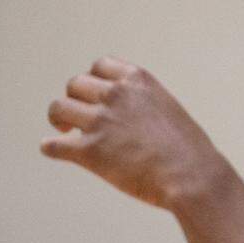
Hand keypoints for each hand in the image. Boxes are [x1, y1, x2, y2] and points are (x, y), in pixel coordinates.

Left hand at [40, 55, 228, 210]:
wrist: (193, 176)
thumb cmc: (188, 149)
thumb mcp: (167, 109)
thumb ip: (142, 104)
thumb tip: (124, 118)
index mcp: (137, 80)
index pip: (99, 66)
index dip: (93, 80)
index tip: (95, 95)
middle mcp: (115, 94)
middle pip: (74, 84)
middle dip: (74, 99)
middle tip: (76, 118)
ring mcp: (100, 121)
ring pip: (58, 109)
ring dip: (58, 119)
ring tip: (65, 132)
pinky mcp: (90, 151)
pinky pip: (54, 145)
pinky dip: (50, 147)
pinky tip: (52, 150)